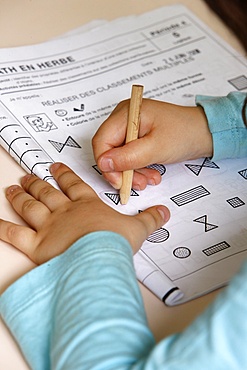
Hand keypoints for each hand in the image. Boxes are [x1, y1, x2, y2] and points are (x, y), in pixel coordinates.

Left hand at [0, 163, 169, 263]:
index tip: (57, 167)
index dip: (65, 175)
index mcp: (87, 206)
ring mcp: (49, 226)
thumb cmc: (114, 243)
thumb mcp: (137, 229)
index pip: (74, 185)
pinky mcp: (37, 245)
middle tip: (30, 175)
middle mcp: (65, 212)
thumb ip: (150, 218)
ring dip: (21, 196)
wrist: (100, 258)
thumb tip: (164, 212)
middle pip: (48, 193)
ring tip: (13, 188)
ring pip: (31, 206)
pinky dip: (3, 227)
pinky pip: (15, 233)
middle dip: (38, 182)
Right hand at [92, 99, 212, 189]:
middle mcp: (126, 118)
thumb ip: (128, 157)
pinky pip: (129, 156)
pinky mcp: (138, 137)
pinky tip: (150, 174)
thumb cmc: (186, 132)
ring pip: (119, 156)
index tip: (118, 180)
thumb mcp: (156, 148)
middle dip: (121, 170)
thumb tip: (104, 163)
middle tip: (135, 183)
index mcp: (127, 113)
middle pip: (109, 149)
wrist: (206, 133)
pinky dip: (137, 168)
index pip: (102, 141)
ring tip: (148, 179)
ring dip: (131, 172)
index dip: (106, 164)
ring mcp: (132, 127)